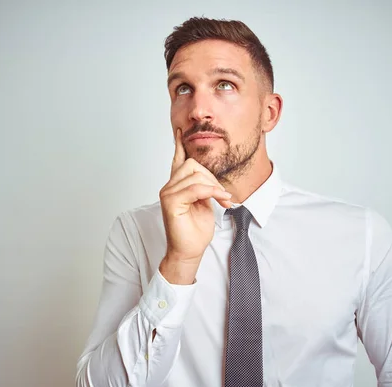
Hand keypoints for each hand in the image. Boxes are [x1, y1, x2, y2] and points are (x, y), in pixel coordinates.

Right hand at [158, 128, 231, 283]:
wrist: (190, 251)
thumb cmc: (195, 231)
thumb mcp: (204, 203)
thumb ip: (203, 187)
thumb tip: (209, 178)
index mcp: (176, 185)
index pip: (177, 160)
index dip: (179, 145)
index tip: (181, 131)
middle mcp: (169, 186)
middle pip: (193, 165)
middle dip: (212, 177)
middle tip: (224, 195)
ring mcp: (168, 193)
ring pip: (195, 175)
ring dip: (214, 186)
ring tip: (222, 200)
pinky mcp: (171, 202)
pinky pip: (195, 188)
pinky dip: (210, 192)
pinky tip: (219, 200)